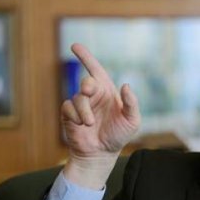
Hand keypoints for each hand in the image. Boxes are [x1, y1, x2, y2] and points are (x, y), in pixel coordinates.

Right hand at [61, 44, 140, 187]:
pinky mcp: (69, 115)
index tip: (75, 46)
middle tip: (89, 91)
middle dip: (87, 85)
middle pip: (86, 82)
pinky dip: (75, 116)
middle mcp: (93, 96)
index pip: (96, 71)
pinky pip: (68, 108)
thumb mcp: (132, 120)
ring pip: (78, 98)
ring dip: (84, 111)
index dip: (86, 57)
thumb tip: (126, 85)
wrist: (102, 154)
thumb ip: (132, 103)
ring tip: (90, 123)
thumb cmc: (118, 135)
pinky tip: (81, 125)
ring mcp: (80, 105)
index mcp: (107, 92)